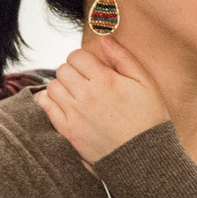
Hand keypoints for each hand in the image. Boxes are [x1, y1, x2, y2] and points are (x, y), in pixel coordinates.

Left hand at [36, 38, 169, 162]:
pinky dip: (50, 101)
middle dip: (73, 71)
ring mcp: (75, 115)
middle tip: (85, 81)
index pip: (77, 56)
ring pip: (53, 87)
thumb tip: (106, 39)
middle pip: (63, 69)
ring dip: (62, 86)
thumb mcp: (146, 84)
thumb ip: (124, 58)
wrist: (144, 158)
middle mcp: (86, 96)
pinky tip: (64, 103)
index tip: (92, 67)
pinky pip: (47, 108)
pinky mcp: (69, 132)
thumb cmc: (149, 119)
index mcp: (106, 81)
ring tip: (76, 94)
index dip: (83, 59)